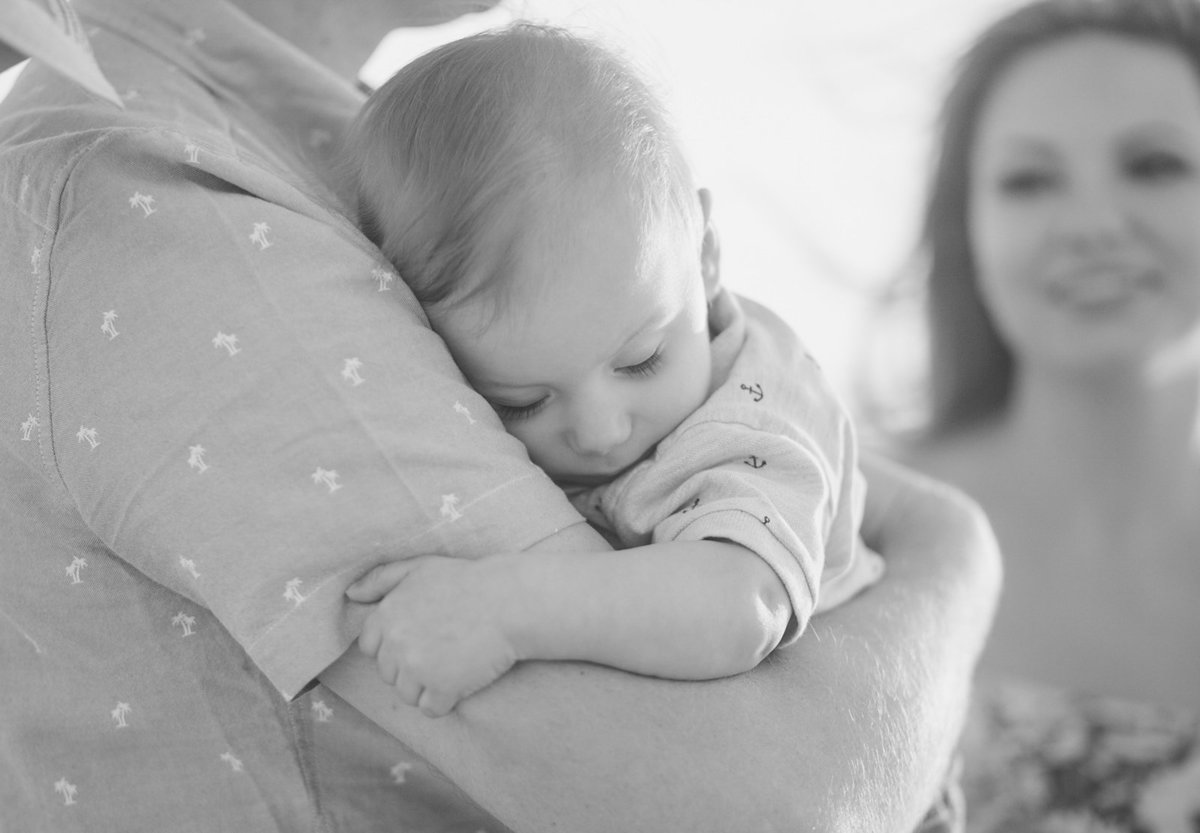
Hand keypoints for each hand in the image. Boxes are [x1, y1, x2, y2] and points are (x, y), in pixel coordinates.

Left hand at [347, 555, 522, 717]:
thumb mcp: (420, 568)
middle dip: (410, 667)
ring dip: (427, 686)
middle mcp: (395, 644)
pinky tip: (462, 679)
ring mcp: (418, 669)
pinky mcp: (442, 689)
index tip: (420, 638)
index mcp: (386, 615)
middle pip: (389, 674)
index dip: (393, 646)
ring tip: (453, 663)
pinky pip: (431, 709)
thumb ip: (381, 579)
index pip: (369, 648)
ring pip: (407, 695)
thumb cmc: (467, 581)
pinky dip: (445, 700)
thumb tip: (350, 593)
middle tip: (442, 648)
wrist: (509, 602)